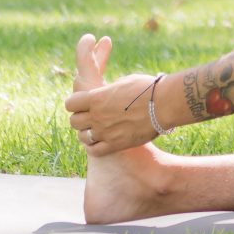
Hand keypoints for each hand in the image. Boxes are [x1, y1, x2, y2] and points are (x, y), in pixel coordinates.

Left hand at [64, 31, 164, 157]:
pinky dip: (94, 147)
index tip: (83, 103)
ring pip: (82, 137)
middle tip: (91, 116)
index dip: (75, 103)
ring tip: (97, 130)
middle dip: (81, 118)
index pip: (70, 103)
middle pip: (74, 121)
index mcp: (96, 98)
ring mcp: (105, 132)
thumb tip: (108, 94)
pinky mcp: (115, 145)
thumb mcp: (123, 82)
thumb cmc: (146, 88)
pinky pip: (94, 151)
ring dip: (87, 133)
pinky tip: (101, 142)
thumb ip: (109, 91)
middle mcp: (97, 116)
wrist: (164, 104)